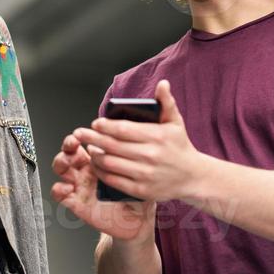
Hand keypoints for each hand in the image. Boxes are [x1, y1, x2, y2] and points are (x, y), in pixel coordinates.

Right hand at [51, 135, 155, 240]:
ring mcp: (81, 186)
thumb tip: (131, 139)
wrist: (138, 222)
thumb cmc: (139, 196)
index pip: (87, 143)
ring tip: (67, 162)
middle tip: (73, 143)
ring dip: (60, 162)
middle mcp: (88, 172)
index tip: (85, 131)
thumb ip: (130, 159)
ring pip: (62, 170)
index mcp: (100, 161)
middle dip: (68, 145)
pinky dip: (58, 190)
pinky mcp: (77, 203)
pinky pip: (61, 196)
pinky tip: (66, 187)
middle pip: (70, 153)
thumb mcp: (137, 174)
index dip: (82, 136)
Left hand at [74, 80, 199, 202]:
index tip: (95, 123)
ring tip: (89, 149)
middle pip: (112, 146)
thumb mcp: (175, 122)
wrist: (193, 176)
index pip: (124, 129)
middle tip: (79, 134)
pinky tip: (97, 165)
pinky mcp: (141, 190)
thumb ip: (166, 102)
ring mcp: (145, 174)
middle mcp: (150, 156)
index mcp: (156, 136)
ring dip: (95, 155)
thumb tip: (162, 83)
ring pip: (110, 163)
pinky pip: (114, 180)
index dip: (106, 126)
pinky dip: (102, 172)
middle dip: (92, 138)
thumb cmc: (180, 146)